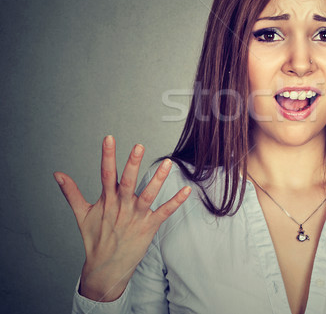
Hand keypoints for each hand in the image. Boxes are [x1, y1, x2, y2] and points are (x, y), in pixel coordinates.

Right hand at [54, 135, 190, 301]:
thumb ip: (71, 192)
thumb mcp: (81, 214)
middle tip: (138, 146)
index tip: (109, 138)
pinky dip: (176, 202)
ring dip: (158, 180)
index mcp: (106, 200)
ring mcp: (136, 217)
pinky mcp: (149, 227)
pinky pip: (165, 212)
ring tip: (167, 163)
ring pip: (148, 195)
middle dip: (132, 164)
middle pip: (127, 182)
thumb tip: (58, 174)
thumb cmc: (95, 238)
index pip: (106, 174)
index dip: (107, 155)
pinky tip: (187, 190)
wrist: (105, 268)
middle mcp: (121, 206)